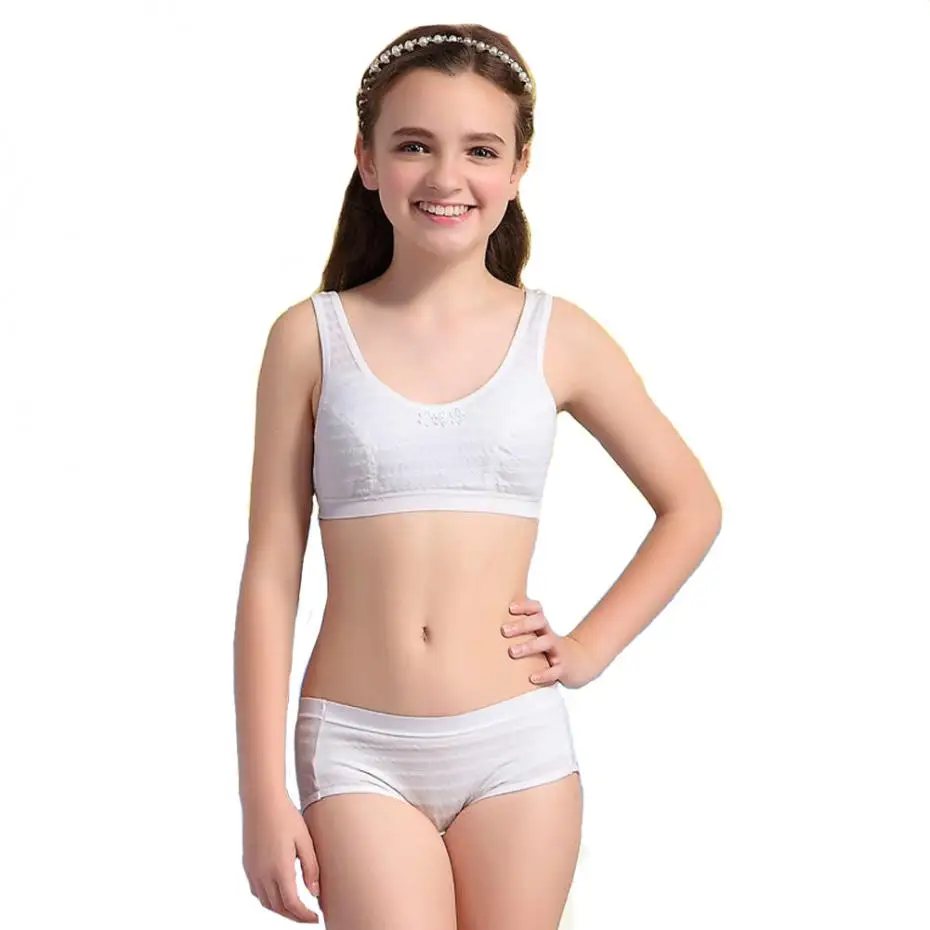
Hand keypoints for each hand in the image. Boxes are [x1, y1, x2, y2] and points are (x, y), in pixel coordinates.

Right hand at [242, 794, 321, 922]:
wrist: (262, 802)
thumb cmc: (286, 817)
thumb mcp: (305, 840)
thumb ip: (311, 868)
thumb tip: (315, 893)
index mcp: (279, 869)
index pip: (292, 904)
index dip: (304, 916)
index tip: (315, 918)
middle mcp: (263, 875)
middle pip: (279, 908)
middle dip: (294, 916)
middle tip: (308, 916)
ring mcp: (253, 871)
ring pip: (266, 902)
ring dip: (281, 910)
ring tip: (296, 908)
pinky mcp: (248, 866)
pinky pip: (257, 892)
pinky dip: (269, 900)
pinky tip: (279, 894)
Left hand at [502, 598, 598, 689]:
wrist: (580, 662)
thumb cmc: (550, 648)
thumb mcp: (539, 636)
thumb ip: (521, 630)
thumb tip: (490, 624)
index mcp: (542, 627)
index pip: (536, 609)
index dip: (525, 606)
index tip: (510, 608)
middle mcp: (550, 635)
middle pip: (539, 622)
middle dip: (522, 625)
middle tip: (504, 630)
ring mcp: (558, 651)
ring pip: (546, 643)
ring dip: (529, 647)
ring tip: (512, 652)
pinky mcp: (563, 668)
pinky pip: (555, 671)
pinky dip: (544, 674)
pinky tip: (532, 677)